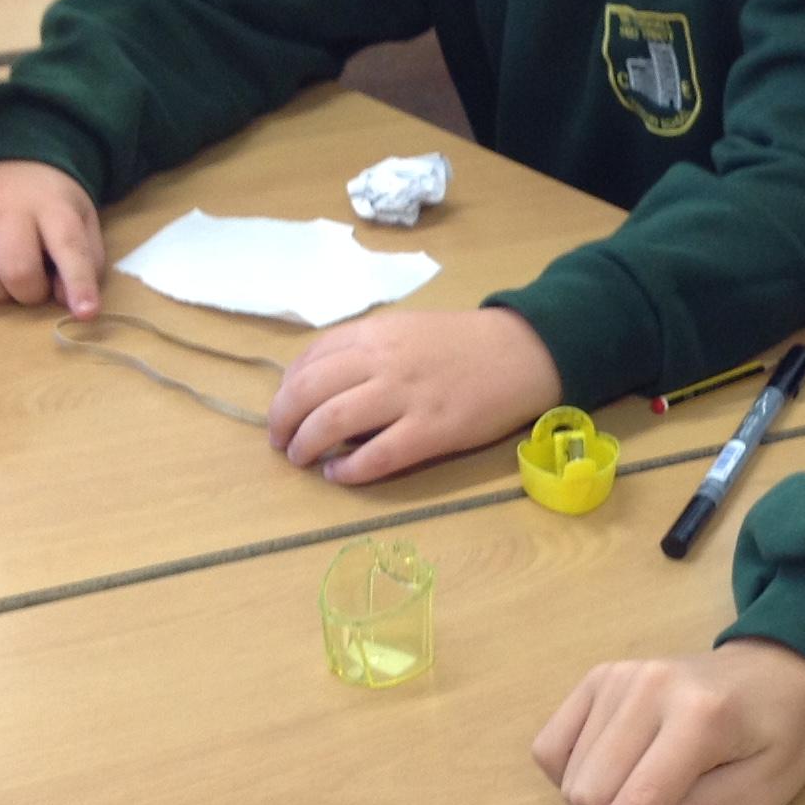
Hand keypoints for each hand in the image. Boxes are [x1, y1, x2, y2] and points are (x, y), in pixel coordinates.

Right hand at [0, 161, 103, 313]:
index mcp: (51, 203)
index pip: (67, 247)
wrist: (6, 161)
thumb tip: (69, 302)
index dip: (78, 283)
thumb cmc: (48, 203)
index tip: (86, 313)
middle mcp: (5, 205)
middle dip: (29, 293)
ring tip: (2, 278)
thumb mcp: (81, 221)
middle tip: (33, 284)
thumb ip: (84, 262)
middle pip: (16, 271)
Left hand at [267, 305, 560, 484]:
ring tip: (302, 458)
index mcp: (376, 333)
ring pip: (333, 423)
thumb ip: (365, 350)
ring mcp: (407, 397)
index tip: (284, 407)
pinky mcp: (431, 432)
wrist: (523, 353)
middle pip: (309, 392)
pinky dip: (348, 470)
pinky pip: (376, 456)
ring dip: (305, 445)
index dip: (286, 388)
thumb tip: (321, 385)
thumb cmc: (463, 344)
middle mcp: (383, 361)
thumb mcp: (406, 330)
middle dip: (283, 420)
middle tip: (280, 440)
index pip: (310, 359)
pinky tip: (339, 474)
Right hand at [534, 640, 804, 804]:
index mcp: (701, 718)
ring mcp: (619, 677)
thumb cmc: (777, 738)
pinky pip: (550, 746)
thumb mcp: (758, 793)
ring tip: (644, 779)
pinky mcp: (599, 677)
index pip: (640, 800)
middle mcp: (650, 688)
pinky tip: (609, 766)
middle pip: (592, 791)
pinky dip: (571, 771)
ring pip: (569, 775)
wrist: (776, 673)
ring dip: (597, 797)